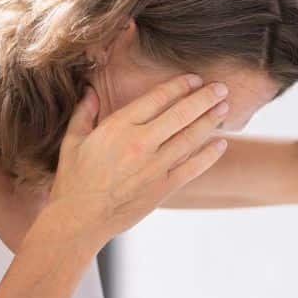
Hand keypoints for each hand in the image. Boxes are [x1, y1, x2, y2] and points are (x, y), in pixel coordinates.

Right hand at [42, 74, 230, 247]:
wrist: (80, 219)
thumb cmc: (74, 179)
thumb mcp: (73, 140)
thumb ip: (84, 113)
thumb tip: (91, 91)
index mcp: (119, 127)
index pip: (157, 98)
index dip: (180, 86)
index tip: (194, 79)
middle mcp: (141, 143)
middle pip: (181, 114)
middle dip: (204, 98)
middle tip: (220, 88)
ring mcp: (154, 167)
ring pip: (191, 138)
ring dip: (211, 121)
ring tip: (225, 109)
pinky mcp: (162, 188)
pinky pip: (192, 168)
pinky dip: (209, 155)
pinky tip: (221, 144)